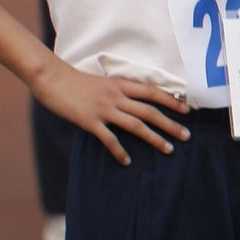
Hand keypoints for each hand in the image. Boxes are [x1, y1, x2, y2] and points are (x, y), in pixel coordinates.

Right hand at [32, 59, 191, 165]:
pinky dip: (119, 151)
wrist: (51, 77)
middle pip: (150, 111)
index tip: (187, 110)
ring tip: (169, 150)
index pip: (152, 92)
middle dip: (171, 124)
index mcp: (120, 84)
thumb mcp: (102, 82)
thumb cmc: (74, 80)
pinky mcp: (89, 121)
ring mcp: (104, 109)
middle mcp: (116, 96)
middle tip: (187, 136)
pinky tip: (127, 161)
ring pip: (136, 125)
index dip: (171, 101)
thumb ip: (117, 91)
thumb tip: (130, 102)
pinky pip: (109, 139)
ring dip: (155, 139)